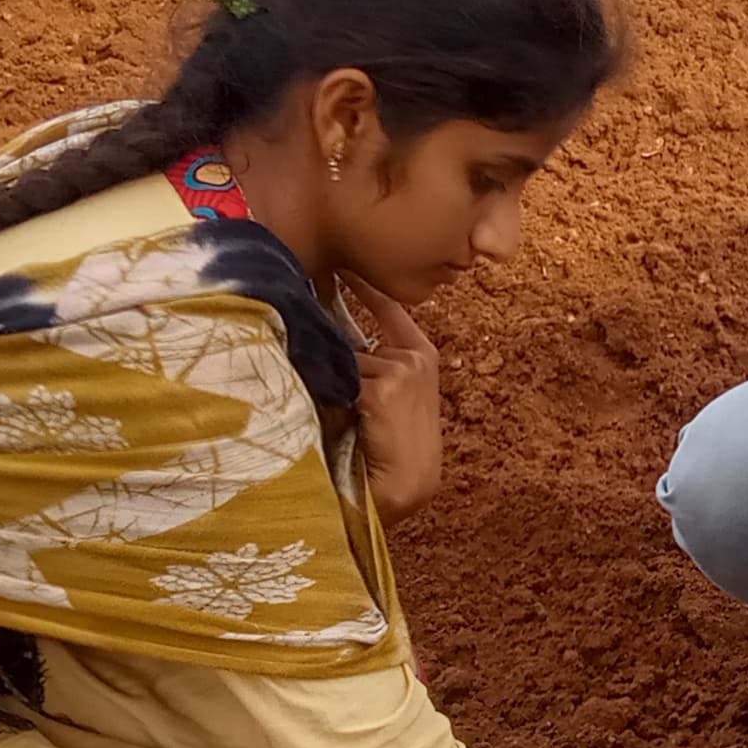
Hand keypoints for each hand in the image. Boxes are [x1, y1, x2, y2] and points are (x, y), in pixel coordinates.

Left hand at [340, 275, 440, 518]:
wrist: (403, 484)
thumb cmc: (392, 446)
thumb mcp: (390, 395)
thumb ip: (372, 364)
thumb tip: (326, 333)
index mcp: (422, 353)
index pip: (388, 307)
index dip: (362, 286)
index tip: (340, 263)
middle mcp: (415, 355)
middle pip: (354, 341)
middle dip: (338, 361)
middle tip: (346, 398)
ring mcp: (402, 368)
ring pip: (344, 362)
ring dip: (335, 385)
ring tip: (349, 419)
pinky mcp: (384, 386)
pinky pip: (340, 379)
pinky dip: (333, 397)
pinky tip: (348, 420)